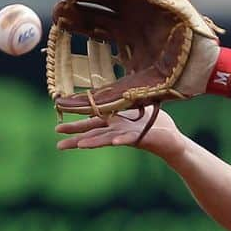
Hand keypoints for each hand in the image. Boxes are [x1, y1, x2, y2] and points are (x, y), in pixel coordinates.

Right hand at [54, 107, 182, 158]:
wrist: (172, 140)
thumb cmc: (155, 124)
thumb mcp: (135, 107)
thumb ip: (122, 99)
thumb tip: (113, 85)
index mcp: (114, 123)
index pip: (90, 124)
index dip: (74, 125)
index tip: (57, 128)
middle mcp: (117, 131)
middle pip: (92, 134)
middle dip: (76, 139)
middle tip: (59, 144)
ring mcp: (128, 136)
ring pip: (107, 139)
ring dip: (93, 142)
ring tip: (79, 146)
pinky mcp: (141, 138)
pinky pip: (129, 139)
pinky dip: (120, 139)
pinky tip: (112, 141)